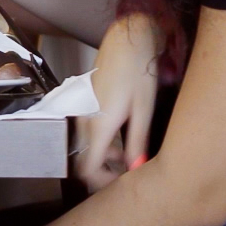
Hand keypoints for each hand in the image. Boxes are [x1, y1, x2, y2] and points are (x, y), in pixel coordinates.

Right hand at [77, 13, 160, 190]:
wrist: (125, 41)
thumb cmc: (137, 72)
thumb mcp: (143, 111)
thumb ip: (138, 143)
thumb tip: (137, 169)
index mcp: (98, 126)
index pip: (87, 170)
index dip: (103, 183)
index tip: (123, 183)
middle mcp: (83, 121)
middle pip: (84, 161)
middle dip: (106, 172)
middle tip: (131, 173)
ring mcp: (81, 112)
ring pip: (86, 148)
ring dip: (105, 157)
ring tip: (132, 155)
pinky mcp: (85, 105)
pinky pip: (89, 133)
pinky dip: (103, 142)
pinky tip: (124, 136)